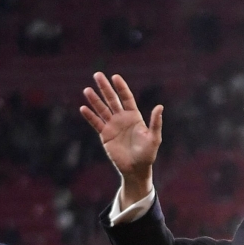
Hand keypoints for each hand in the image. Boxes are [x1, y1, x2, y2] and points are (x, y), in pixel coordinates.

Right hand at [80, 72, 162, 206]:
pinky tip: (83, 108)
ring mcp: (113, 126)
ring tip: (87, 90)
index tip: (115, 77)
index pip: (126, 98)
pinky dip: (90, 116)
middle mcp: (122, 119)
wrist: (136, 169)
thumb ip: (155, 122)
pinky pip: (96, 123)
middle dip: (105, 88)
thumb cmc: (147, 154)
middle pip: (112, 100)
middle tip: (97, 75)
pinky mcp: (105, 136)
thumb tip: (160, 106)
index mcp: (134, 116)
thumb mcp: (153, 138)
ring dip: (95, 100)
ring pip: (102, 110)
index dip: (121, 87)